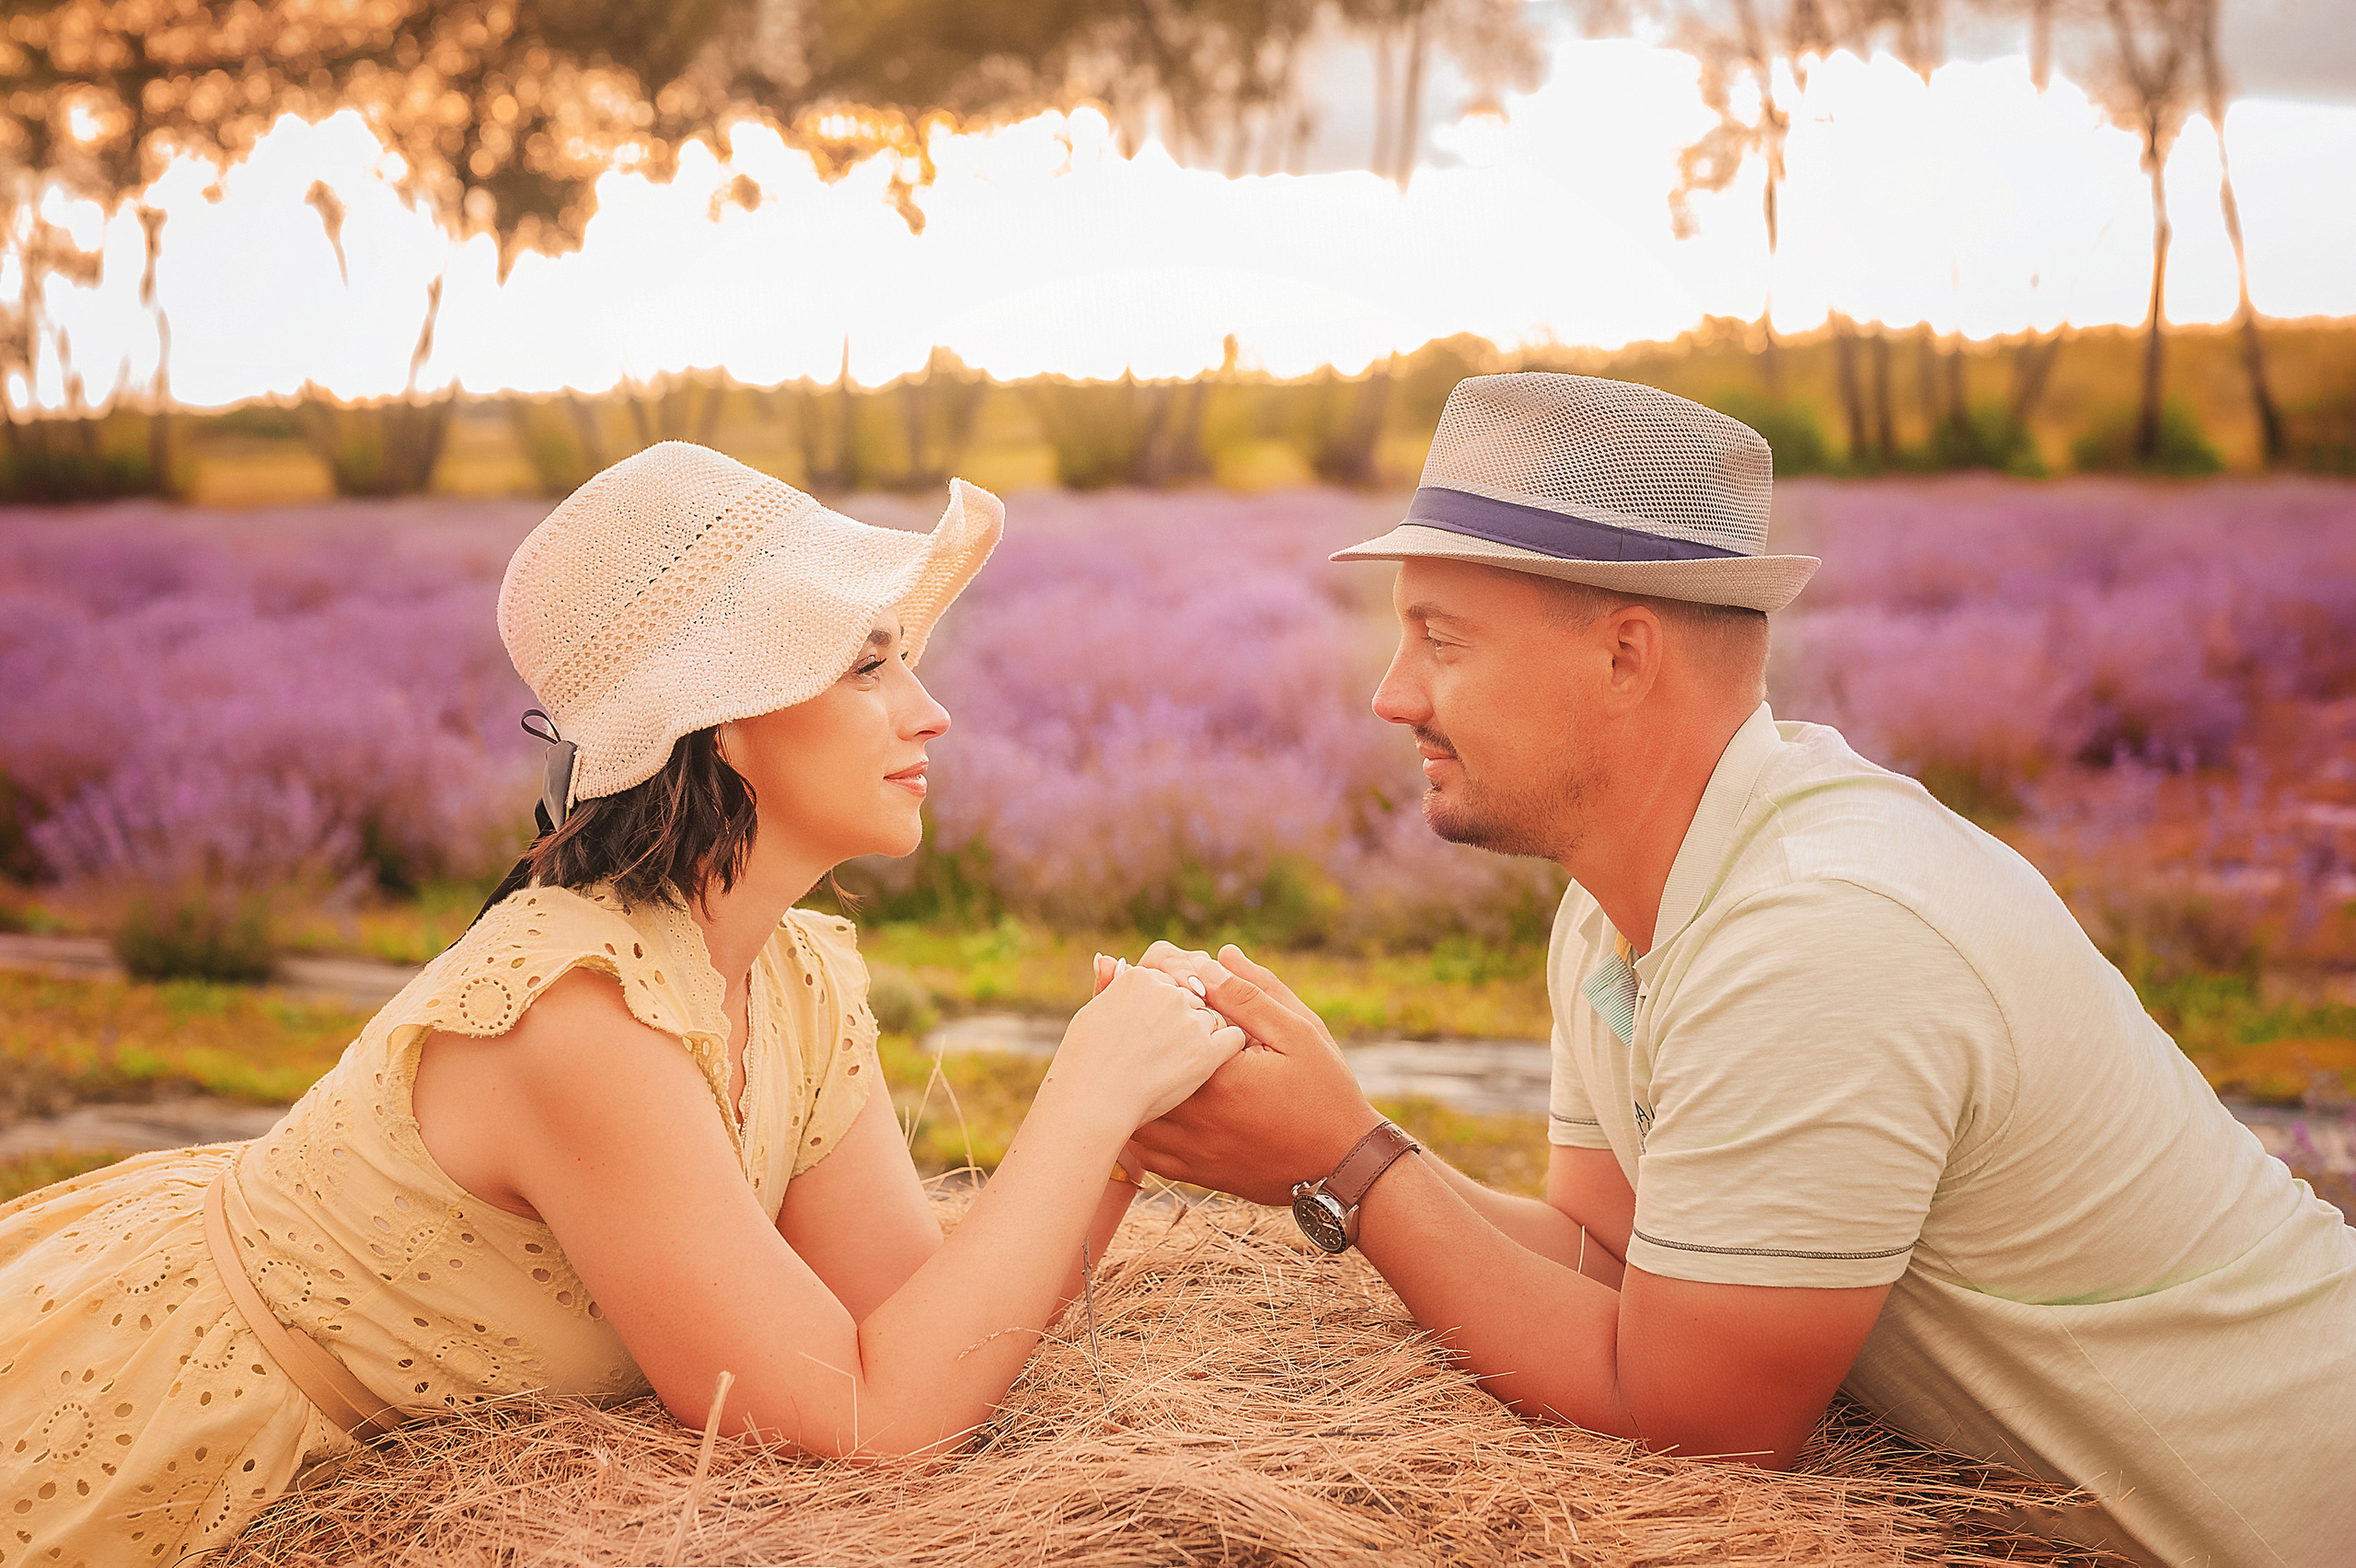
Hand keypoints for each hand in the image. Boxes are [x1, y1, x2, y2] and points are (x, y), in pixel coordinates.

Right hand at [1052, 958, 1247, 1127]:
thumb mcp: (1092, 1012)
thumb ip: (1108, 985)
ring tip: (1180, 1060)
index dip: (1163, 1007)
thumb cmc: (1084, 1062)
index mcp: (1141, 977)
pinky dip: (1227, 1047)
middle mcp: (1168, 993)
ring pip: (1215, 1016)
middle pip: (1193, 998)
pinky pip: (1234, 1037)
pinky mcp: (1206, 1051)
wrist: (1092, 1101)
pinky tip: (1211, 1062)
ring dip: (1206, 1034)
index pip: (1168, 982)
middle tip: (1168, 1048)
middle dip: (1186, 1018)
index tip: (1153, 1030)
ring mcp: (1189, 1021)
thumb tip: (1108, 959)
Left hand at [1126, 942, 1382, 1205]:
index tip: (1140, 981)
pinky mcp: (1194, 1171)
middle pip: (1136, 1071)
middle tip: (1123, 1013)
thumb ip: (1253, 994)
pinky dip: (1134, 1126)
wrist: (1342, 1166)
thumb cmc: (1326, 1093)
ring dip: (1124, 1086)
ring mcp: (1191, 1148)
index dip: (1152, 1002)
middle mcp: (1196, 1114)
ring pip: (1132, 1115)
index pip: (1164, 1027)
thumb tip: (1216, 956)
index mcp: (1217, 1074)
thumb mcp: (1299, 1033)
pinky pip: (1145, 1152)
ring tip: (1123, 1058)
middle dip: (1126, 1041)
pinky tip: (1137, 1104)